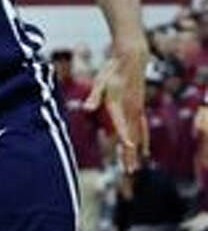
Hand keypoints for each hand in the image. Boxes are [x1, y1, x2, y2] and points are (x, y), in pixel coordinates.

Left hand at [90, 47, 148, 172]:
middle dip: (130, 154)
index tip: (129, 147)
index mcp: (119, 105)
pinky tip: (144, 151)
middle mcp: (131, 110)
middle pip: (131, 135)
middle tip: (130, 171)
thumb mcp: (99, 82)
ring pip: (138, 135)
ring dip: (137, 151)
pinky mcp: (139, 109)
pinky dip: (143, 141)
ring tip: (135, 167)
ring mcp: (137, 110)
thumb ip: (94, 96)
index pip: (122, 124)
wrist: (132, 60)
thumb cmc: (112, 70)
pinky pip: (142, 129)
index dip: (125, 136)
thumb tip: (86, 107)